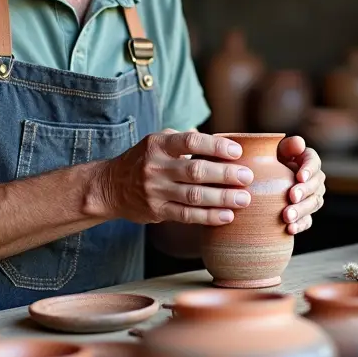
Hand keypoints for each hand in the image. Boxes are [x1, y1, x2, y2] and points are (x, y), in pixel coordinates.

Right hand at [96, 130, 252, 225]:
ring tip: (243, 199)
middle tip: (247, 177)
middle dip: (225, 174)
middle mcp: (156, 167)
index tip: (237, 151)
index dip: (216, 146)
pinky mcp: (156, 211)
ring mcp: (155, 190)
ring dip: (222, 198)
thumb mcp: (158, 142)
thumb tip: (222, 141)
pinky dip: (209, 216)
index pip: (191, 141)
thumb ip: (186, 140)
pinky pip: (186, 215)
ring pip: (194, 196)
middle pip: (196, 170)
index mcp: (159, 145)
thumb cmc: (144, 160)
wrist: (110, 186)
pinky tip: (227, 216)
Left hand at [277, 135, 325, 234]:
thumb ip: (287, 147)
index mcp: (307, 160)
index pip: (314, 162)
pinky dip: (299, 225)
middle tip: (292, 197)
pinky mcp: (305, 214)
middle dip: (304, 192)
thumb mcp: (274, 151)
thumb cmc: (267, 162)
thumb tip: (299, 144)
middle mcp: (314, 179)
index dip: (309, 170)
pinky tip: (290, 229)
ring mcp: (312, 197)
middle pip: (316, 185)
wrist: (261, 184)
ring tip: (287, 217)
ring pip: (313, 204)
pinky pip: (307, 221)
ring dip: (301, 211)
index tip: (299, 177)